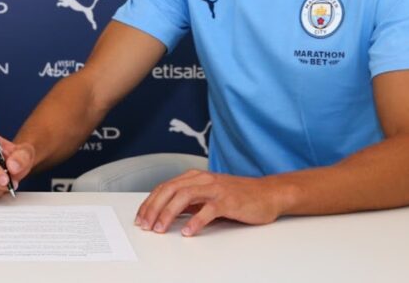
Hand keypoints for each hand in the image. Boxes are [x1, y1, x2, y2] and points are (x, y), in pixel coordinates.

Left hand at [135, 169, 283, 236]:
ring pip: (185, 197)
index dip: (150, 202)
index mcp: (194, 177)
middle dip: (154, 208)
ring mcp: (215, 189)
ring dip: (169, 213)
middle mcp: (202, 179)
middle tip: (145, 225)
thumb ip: (189, 202)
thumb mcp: (207, 196)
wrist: (267, 193)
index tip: (140, 218)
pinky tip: (187, 232)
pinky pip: (208, 210)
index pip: (165, 187)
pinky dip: (196, 221)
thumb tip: (166, 213)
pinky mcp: (228, 201)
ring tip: (160, 228)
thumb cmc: (237, 196)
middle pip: (170, 190)